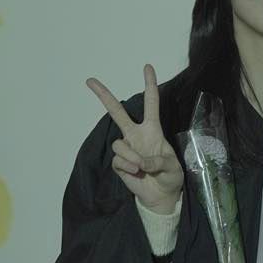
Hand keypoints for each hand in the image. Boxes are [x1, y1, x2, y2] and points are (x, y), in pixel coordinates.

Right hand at [87, 65, 182, 213]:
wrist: (161, 195)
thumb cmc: (170, 176)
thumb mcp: (172, 167)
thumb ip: (158, 161)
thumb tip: (141, 160)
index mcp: (152, 129)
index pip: (151, 103)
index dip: (150, 85)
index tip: (147, 67)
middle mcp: (136, 135)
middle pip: (117, 112)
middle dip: (104, 95)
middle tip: (90, 80)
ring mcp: (126, 148)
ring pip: (118, 144)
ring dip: (131, 157)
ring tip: (142, 168)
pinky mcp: (118, 163)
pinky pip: (117, 161)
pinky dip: (127, 168)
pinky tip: (135, 174)